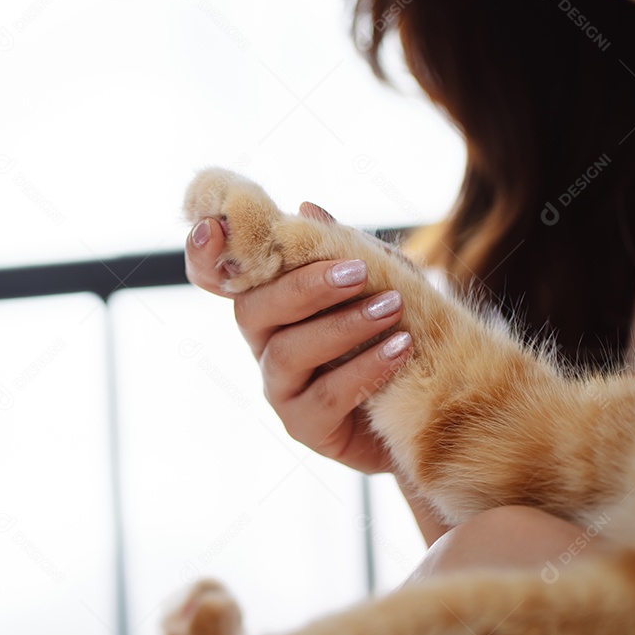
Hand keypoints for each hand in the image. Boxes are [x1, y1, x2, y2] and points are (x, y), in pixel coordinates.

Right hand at [184, 202, 412, 474]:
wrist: (430, 408)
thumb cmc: (396, 334)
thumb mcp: (381, 282)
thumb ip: (347, 249)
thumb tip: (308, 207)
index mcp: (270, 302)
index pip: (217, 278)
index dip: (203, 255)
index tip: (215, 227)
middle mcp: (263, 343)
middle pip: (253, 310)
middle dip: (303, 287)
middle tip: (358, 272)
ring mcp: (278, 388)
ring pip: (288, 351)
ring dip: (342, 326)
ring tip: (392, 308)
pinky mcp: (304, 426)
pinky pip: (325, 395)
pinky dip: (364, 368)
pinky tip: (400, 347)